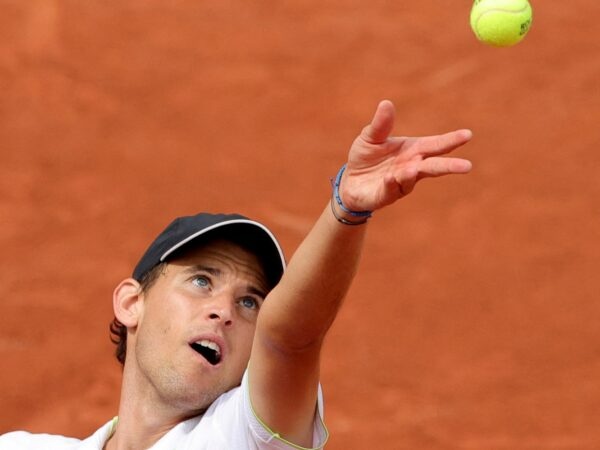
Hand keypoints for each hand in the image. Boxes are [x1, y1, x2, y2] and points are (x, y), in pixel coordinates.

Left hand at [340, 100, 472, 211]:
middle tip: (467, 166)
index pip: (436, 144)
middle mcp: (412, 166)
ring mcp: (401, 182)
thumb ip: (381, 124)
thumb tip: (386, 103)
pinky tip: (391, 177)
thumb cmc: (366, 157)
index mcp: (413, 149)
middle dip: (450, 166)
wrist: (351, 182)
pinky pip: (391, 189)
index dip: (451, 140)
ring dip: (413, 174)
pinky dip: (392, 183)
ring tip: (412, 169)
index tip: (468, 134)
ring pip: (413, 179)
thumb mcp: (371, 137)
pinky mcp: (387, 194)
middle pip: (434, 166)